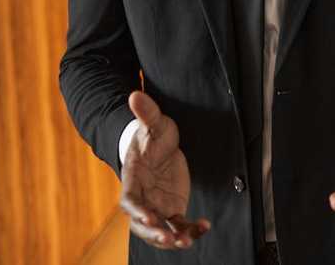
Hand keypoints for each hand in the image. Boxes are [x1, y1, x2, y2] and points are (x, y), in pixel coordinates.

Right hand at [119, 91, 210, 249]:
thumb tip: (134, 95)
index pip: (130, 201)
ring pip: (160, 231)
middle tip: (171, 238)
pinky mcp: (171, 210)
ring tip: (189, 240)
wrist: (161, 147)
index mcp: (133, 181)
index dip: (137, 211)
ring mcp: (156, 207)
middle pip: (142, 225)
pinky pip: (179, 226)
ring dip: (173, 238)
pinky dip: (190, 229)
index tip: (149, 217)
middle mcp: (142, 199)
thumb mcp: (154, 124)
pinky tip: (204, 227)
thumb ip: (146, 113)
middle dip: (155, 234)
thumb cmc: (153, 136)